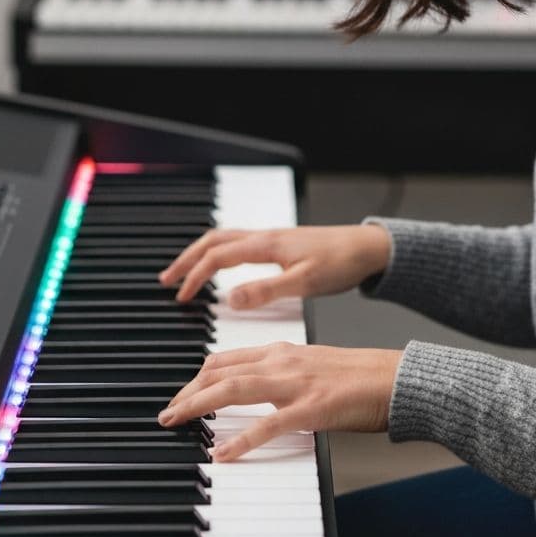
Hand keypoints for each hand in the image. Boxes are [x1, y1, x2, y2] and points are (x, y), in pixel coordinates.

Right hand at [157, 224, 390, 309]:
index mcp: (266, 245)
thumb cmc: (341, 263)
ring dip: (201, 254)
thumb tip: (229, 299)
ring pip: (225, 239)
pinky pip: (240, 243)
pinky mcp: (281, 244)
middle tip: (167, 281)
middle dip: (187, 259)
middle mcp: (265, 237)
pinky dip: (221, 253)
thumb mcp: (304, 283)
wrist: (368, 248)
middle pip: (213, 241)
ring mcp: (272, 239)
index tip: (180, 296)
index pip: (218, 256)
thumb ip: (266, 291)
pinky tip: (223, 268)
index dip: (195, 275)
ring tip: (186, 273)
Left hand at [157, 342, 402, 460]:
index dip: (198, 377)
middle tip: (167, 412)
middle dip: (188, 392)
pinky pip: (268, 426)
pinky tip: (222, 453)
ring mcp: (296, 384)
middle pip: (221, 372)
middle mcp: (283, 362)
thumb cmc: (360, 376)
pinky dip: (241, 439)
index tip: (182, 394)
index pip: (227, 358)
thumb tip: (260, 392)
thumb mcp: (313, 366)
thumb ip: (285, 375)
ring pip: (234, 389)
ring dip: (197, 405)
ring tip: (174, 420)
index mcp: (284, 352)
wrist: (396, 377)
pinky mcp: (312, 409)